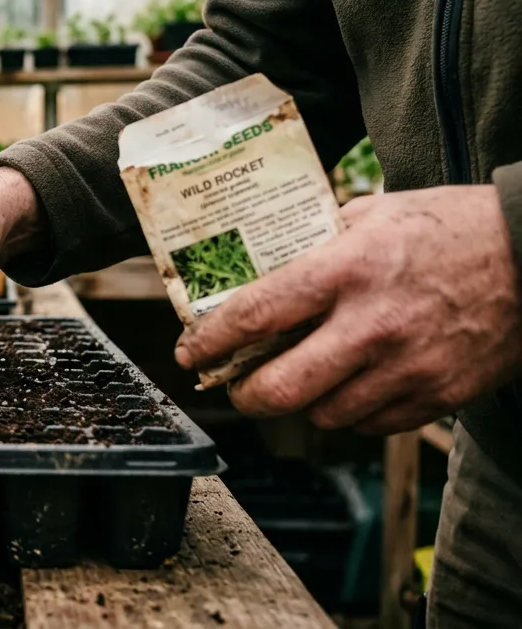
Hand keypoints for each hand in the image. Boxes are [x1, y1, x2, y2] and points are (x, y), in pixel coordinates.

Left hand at [175, 186, 521, 433]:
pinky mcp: (439, 396)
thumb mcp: (373, 214)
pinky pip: (371, 425)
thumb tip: (258, 266)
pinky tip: (350, 385)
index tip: (190, 353)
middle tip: (235, 385)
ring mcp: (408, 367)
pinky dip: (350, 412)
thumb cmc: (450, 228)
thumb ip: (315, 242)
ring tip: (299, 380)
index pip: (256, 316)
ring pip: (324, 416)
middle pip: (280, 390)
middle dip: (244, 395)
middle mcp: (373, 325)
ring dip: (301, 405)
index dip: (210, 342)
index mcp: (347, 269)